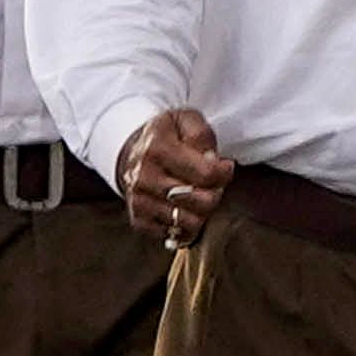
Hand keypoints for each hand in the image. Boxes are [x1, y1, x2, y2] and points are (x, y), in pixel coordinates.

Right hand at [119, 106, 231, 250]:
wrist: (131, 153)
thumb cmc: (165, 137)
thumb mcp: (184, 120)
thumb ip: (202, 135)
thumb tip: (211, 161)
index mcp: (156, 148)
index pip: (207, 174)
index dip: (224, 172)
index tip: (223, 167)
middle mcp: (143, 176)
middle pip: (201, 202)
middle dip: (215, 193)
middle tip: (211, 184)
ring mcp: (138, 200)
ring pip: (190, 222)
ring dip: (201, 212)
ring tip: (197, 195)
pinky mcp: (137, 219)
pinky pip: (173, 235)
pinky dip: (184, 225)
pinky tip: (183, 208)